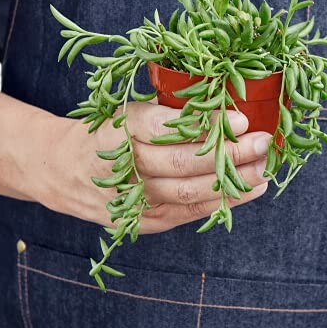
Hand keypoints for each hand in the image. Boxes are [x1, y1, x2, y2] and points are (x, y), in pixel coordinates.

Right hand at [39, 102, 270, 232]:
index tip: (240, 118)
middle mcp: (122, 166)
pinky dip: (221, 201)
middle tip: (263, 142)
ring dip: (232, 181)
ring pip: (188, 191)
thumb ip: (166, 111)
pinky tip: (248, 191)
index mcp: (117, 129)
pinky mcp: (143, 220)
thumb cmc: (106, 132)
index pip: (164, 127)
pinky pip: (187, 211)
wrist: (63, 170)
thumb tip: (223, 107)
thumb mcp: (127, 111)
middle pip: (181, 162)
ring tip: (263, 169)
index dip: (205, 124)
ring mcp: (132, 199)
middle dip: (228, 153)